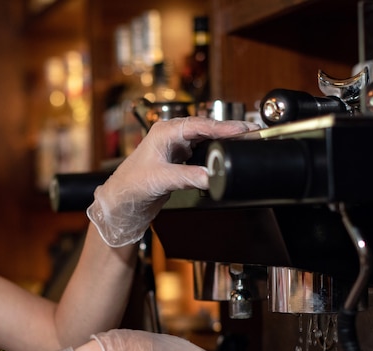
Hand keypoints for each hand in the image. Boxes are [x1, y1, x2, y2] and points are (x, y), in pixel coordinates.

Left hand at [87, 116, 259, 246]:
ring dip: (223, 140)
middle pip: (206, 128)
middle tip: (251, 132)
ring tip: (243, 141)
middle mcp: (171, 135)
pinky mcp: (179, 159)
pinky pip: (202, 151)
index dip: (223, 127)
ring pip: (205, 139)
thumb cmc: (131, 185)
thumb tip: (212, 175)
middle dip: (228, 130)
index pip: (199, 125)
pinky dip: (215, 153)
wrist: (121, 202)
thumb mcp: (161, 180)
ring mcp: (176, 147)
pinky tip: (225, 155)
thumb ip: (187, 177)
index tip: (242, 129)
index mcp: (164, 132)